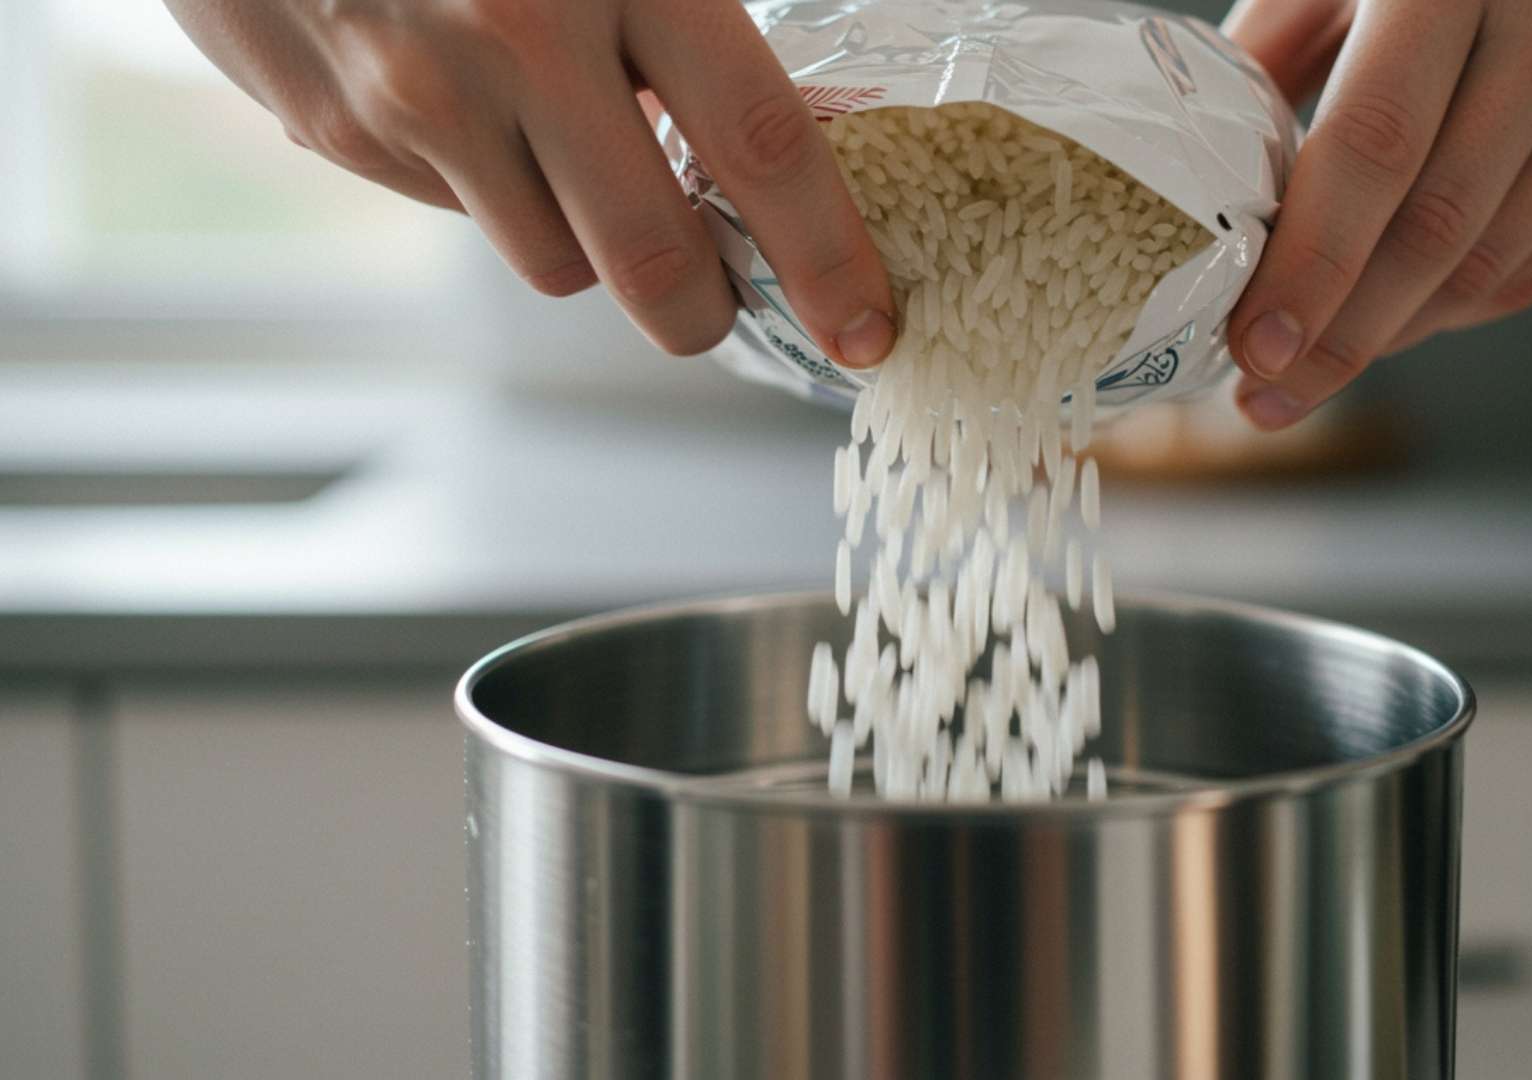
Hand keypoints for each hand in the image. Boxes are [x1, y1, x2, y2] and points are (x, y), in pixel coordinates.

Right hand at [162, 0, 896, 364]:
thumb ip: (697, 14)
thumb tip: (788, 134)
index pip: (763, 147)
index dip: (829, 258)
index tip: (866, 328)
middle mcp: (519, 38)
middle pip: (655, 260)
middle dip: (703, 309)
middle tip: (717, 296)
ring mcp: (417, 93)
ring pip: (554, 262)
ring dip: (588, 241)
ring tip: (575, 152)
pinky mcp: (338, 126)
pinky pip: (460, 217)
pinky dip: (494, 191)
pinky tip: (476, 111)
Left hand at [1223, 0, 1531, 428]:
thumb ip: (1273, 56)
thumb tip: (1203, 194)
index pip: (1376, 146)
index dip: (1312, 263)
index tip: (1254, 348)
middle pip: (1433, 230)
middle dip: (1338, 337)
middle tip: (1265, 397)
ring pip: (1485, 267)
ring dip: (1389, 334)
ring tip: (1316, 361)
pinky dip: (1456, 308)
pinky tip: (1401, 316)